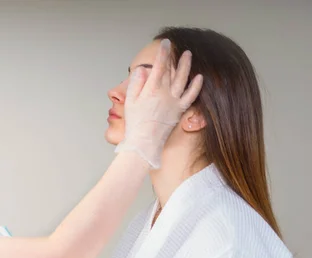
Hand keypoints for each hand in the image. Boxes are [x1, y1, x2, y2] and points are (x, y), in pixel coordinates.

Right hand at [115, 39, 203, 168]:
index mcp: (152, 89)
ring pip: (183, 78)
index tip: (165, 43)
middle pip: (172, 70)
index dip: (163, 52)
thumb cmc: (135, 123)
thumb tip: (143, 69)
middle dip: (174, 57)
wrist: (144, 142)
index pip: (159, 65)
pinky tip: (199, 77)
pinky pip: (191, 95)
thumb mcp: (130, 101)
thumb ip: (137, 83)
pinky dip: (196, 86)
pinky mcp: (179, 110)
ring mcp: (174, 101)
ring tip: (188, 55)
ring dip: (186, 65)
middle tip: (176, 47)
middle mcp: (165, 93)